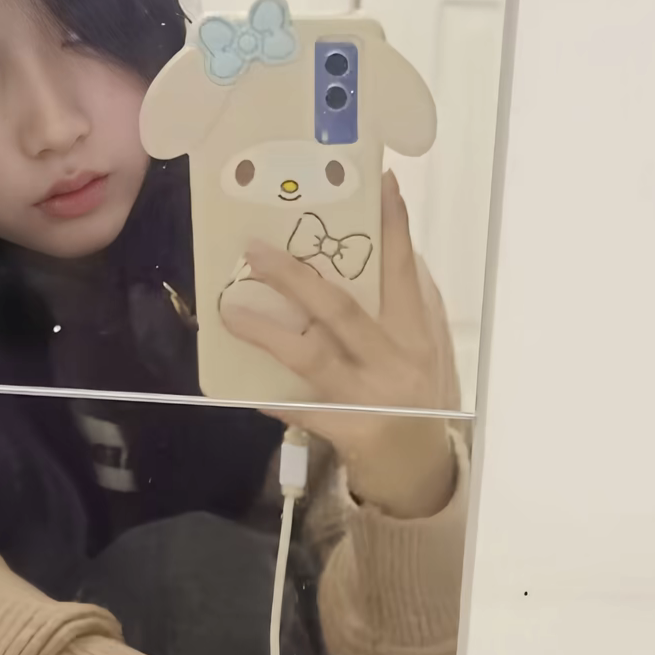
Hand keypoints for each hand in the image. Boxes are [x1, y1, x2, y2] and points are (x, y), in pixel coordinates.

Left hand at [221, 172, 459, 518]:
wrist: (422, 471)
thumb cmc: (418, 400)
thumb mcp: (423, 351)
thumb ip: (407, 308)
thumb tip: (383, 256)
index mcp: (416, 333)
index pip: (403, 272)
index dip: (394, 228)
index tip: (384, 183)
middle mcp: (395, 360)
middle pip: (341, 309)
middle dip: (296, 278)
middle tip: (255, 250)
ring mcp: (370, 397)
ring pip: (312, 356)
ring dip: (268, 332)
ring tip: (231, 310)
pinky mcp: (348, 432)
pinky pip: (301, 411)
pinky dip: (272, 399)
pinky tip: (243, 390)